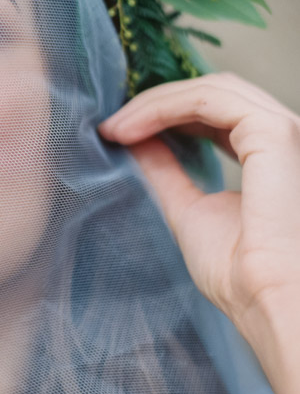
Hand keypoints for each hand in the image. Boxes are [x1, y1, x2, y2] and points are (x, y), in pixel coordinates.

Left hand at [99, 73, 299, 346]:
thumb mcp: (188, 210)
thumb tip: (135, 141)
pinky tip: (131, 128)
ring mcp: (284, 131)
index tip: (118, 133)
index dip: (166, 115)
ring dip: (154, 103)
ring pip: (211, 90)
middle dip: (156, 104)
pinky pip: (209, 100)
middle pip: (213, 94)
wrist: (266, 304)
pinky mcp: (274, 131)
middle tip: (111, 126)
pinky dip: (164, 107)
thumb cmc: (241, 276)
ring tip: (114, 128)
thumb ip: (166, 172)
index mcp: (272, 157)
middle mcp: (284, 138)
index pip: (217, 113)